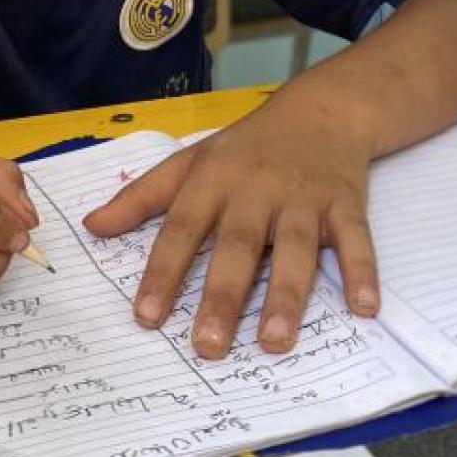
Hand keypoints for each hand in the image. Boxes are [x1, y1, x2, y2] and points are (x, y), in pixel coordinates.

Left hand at [82, 97, 378, 358]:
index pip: (181, 228)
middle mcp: (256, 189)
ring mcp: (302, 197)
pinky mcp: (345, 203)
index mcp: (212, 180)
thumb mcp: (190, 161)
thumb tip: (91, 227)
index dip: (162, 272)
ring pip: (294, 249)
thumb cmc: (247, 146)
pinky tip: (364, 308)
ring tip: (273, 340)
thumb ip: (141, 198)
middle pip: (236, 246)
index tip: (146, 316)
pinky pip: (355, 240)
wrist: (322, 110)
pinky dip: (362, 272)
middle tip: (207, 346)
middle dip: (221, 296)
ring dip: (285, 296)